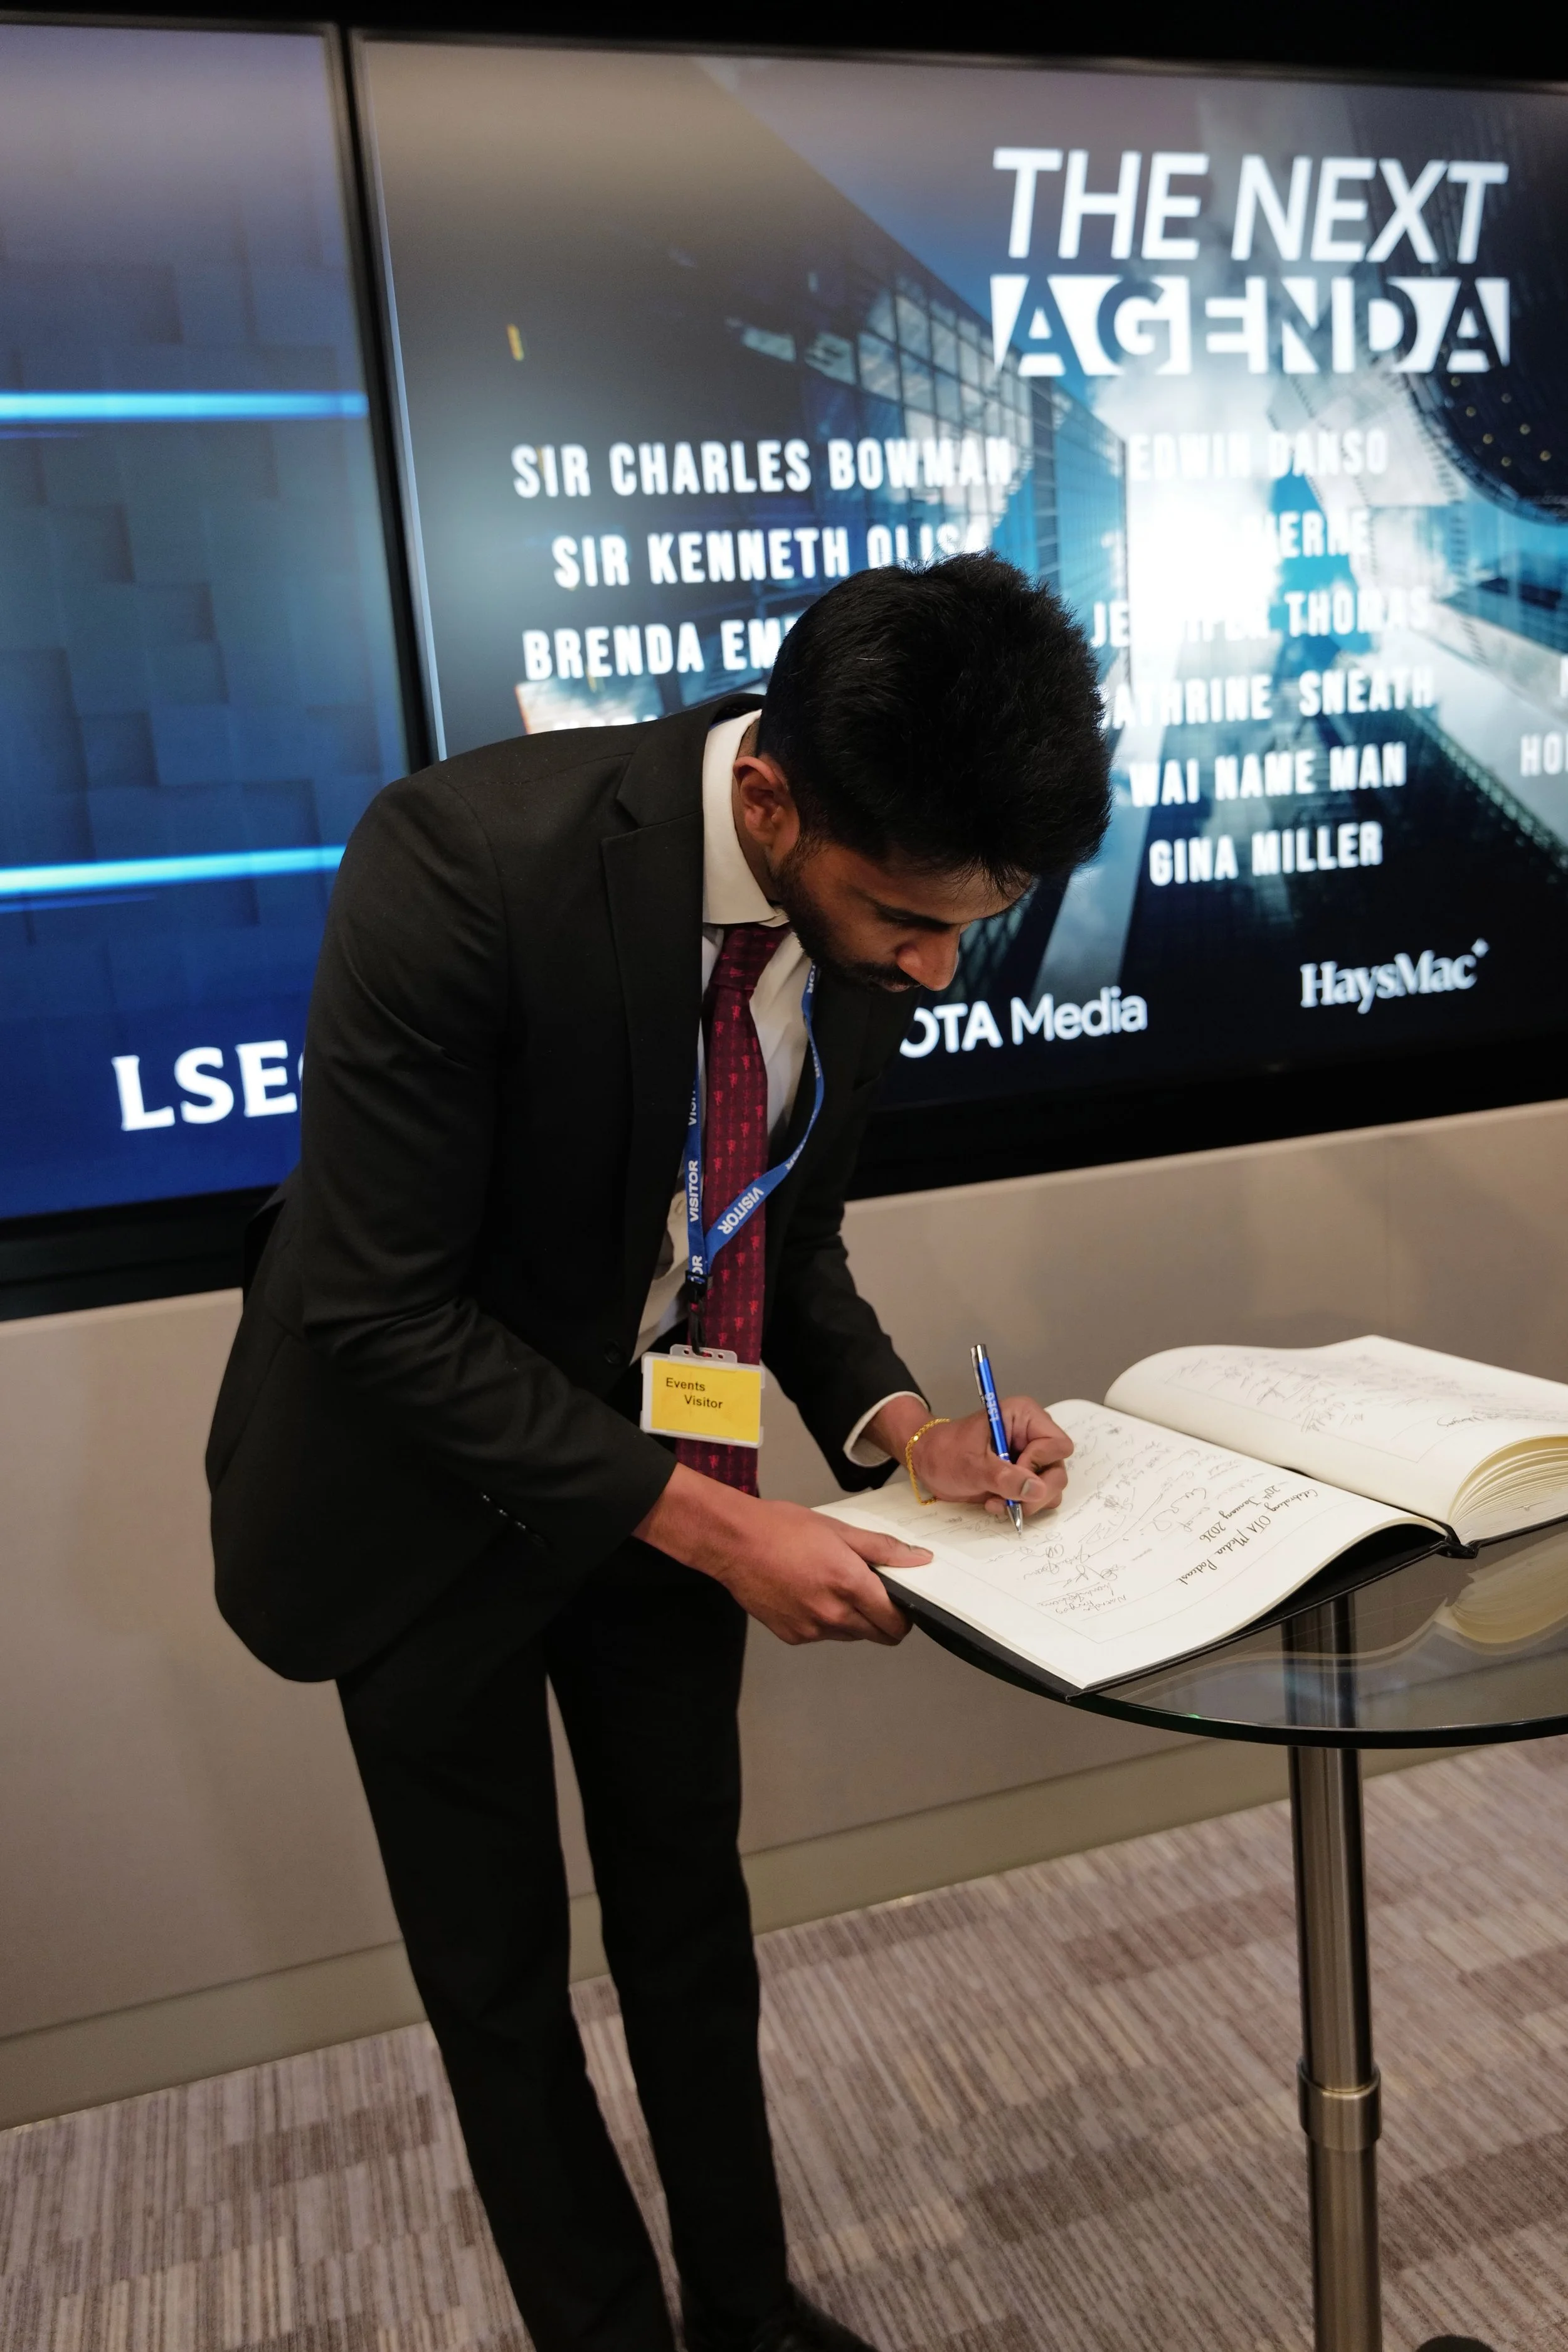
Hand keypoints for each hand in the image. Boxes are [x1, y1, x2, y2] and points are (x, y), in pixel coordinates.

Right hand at [634, 1466, 925, 1644]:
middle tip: (870, 1593)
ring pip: (850, 1636)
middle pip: (877, 1635)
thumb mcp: (838, 1529)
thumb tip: (919, 1559)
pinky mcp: (792, 1635)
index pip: (895, 1621)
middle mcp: (833, 1613)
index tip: (900, 1601)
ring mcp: (811, 1629)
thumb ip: (883, 1549)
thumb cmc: (782, 1528)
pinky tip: (809, 1594)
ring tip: (832, 1587)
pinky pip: (822, 1635)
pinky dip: (825, 1621)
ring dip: (853, 1620)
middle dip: (882, 1620)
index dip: (904, 1615)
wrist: (733, 1542)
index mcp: (850, 1584)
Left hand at [869, 1394, 1072, 1520]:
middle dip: (1035, 1491)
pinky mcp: (1022, 1477)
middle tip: (1010, 1501)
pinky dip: (1020, 1506)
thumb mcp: (972, 1465)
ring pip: (1051, 1487)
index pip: (1057, 1444)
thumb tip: (1037, 1489)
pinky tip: (996, 1502)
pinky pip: (1037, 1497)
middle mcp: (1033, 1436)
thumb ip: (1005, 1477)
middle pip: (1057, 1470)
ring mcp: (1030, 1458)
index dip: (1039, 1463)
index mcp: (1024, 1417)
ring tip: (996, 1501)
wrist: (927, 1463)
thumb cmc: (944, 1452)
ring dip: (1026, 1502)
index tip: (1013, 1472)